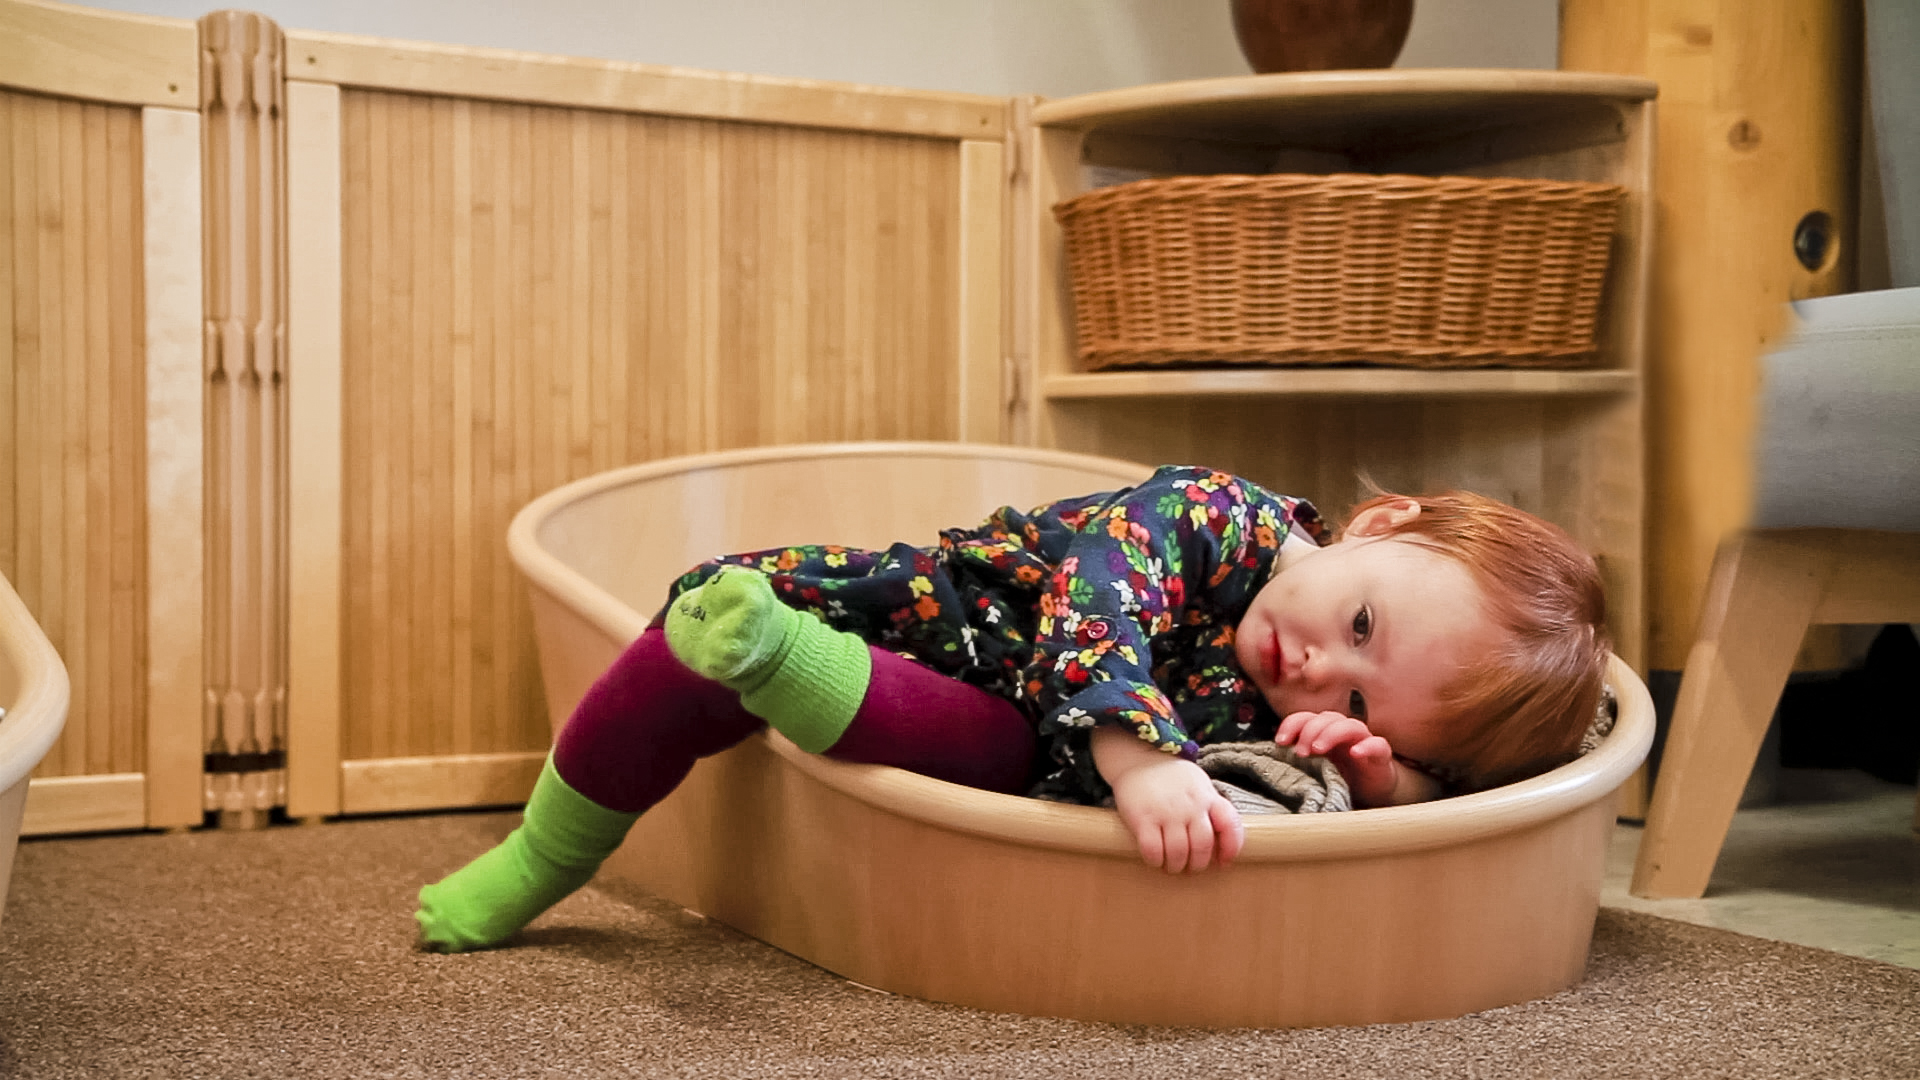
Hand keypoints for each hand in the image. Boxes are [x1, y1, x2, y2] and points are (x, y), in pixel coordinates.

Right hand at [1092, 727, 1243, 872]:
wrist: (1137, 758)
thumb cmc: (1171, 777)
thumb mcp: (1198, 785)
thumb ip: (1211, 809)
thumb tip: (1221, 843)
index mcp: (1207, 797)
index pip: (1230, 825)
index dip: (1230, 848)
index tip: (1223, 862)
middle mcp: (1190, 805)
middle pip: (1202, 845)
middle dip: (1197, 864)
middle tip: (1190, 868)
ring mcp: (1166, 811)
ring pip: (1178, 852)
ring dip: (1176, 866)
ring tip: (1172, 866)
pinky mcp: (1142, 818)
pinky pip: (1152, 850)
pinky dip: (1155, 861)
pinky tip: (1155, 859)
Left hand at [1276, 709, 1397, 807]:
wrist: (1372, 793)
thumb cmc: (1340, 777)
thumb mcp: (1314, 769)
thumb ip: (1298, 759)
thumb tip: (1271, 757)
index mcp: (1324, 732)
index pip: (1307, 718)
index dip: (1292, 724)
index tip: (1280, 741)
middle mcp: (1343, 732)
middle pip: (1327, 718)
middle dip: (1310, 731)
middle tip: (1300, 752)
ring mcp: (1363, 741)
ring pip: (1351, 725)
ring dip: (1332, 733)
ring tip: (1318, 749)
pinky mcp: (1381, 756)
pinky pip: (1378, 745)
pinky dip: (1367, 746)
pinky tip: (1356, 753)